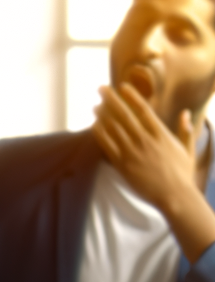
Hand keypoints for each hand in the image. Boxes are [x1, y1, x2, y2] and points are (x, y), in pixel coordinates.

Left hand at [92, 84, 214, 262]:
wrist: (174, 195)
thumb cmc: (182, 174)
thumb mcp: (188, 149)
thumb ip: (185, 130)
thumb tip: (186, 114)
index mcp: (161, 134)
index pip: (143, 110)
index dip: (131, 96)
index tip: (123, 86)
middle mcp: (145, 139)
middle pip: (125, 115)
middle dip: (112, 100)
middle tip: (101, 88)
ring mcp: (133, 152)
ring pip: (114, 128)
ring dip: (103, 115)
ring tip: (94, 105)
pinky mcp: (123, 165)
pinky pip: (108, 146)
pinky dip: (100, 134)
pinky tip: (93, 126)